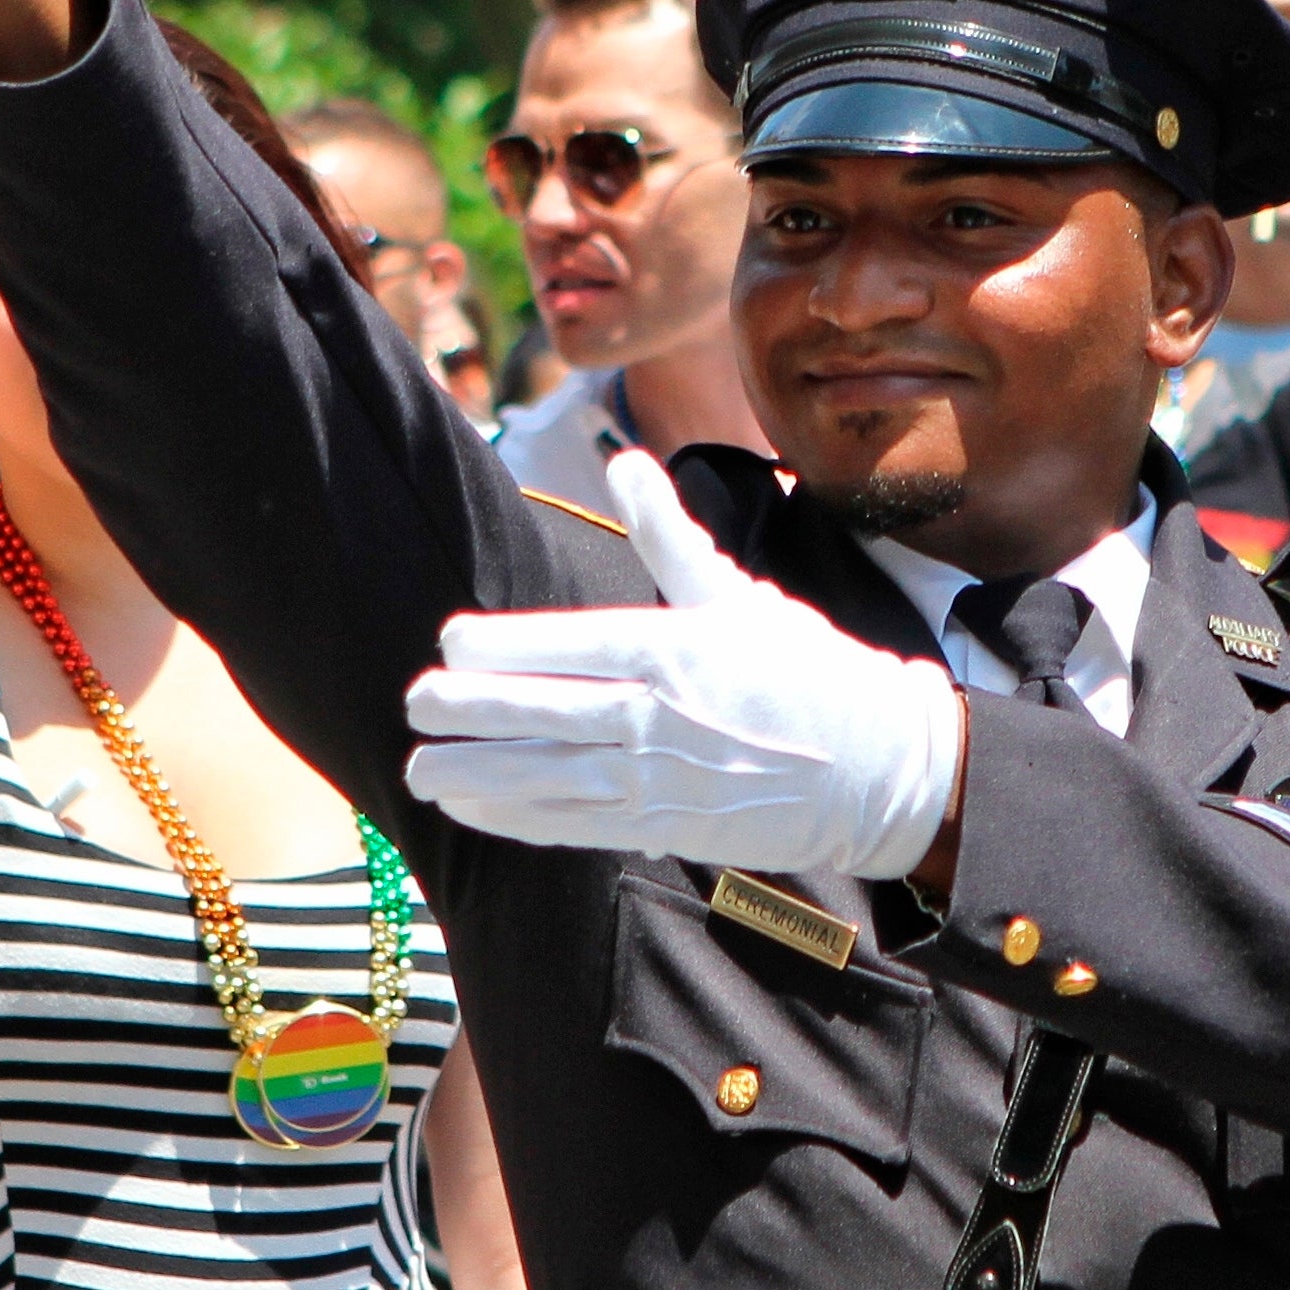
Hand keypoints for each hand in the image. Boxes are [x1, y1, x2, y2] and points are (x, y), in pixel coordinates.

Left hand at [403, 450, 966, 875]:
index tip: (447, 645)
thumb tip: (625, 462)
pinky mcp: (665, 826)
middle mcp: (655, 714)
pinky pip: (574, 822)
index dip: (497, 649)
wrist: (877, 766)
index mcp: (670, 648)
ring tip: (418, 771)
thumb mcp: (739, 592)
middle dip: (467, 712)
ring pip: (546, 775)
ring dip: (476, 774)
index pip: (563, 646)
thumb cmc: (807, 669)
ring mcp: (658, 778)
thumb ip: (669, 534)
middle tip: (411, 704)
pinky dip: (519, 817)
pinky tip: (475, 809)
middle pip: (541, 711)